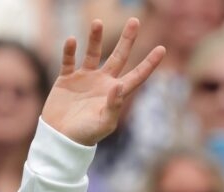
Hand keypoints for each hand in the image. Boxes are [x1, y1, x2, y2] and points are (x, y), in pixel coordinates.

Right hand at [42, 18, 164, 145]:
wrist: (61, 138)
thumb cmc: (86, 135)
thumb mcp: (104, 122)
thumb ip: (113, 104)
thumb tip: (118, 85)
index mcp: (117, 93)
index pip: (137, 75)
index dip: (149, 63)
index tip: (162, 48)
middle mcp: (104, 82)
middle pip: (119, 56)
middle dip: (127, 39)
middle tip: (134, 20)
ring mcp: (85, 79)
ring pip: (93, 53)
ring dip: (95, 38)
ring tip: (97, 22)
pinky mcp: (67, 79)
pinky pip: (68, 60)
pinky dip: (69, 51)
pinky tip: (71, 40)